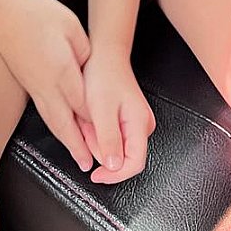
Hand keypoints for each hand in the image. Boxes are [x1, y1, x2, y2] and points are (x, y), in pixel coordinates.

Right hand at [0, 0, 92, 172]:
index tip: (110, 138)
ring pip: (54, 121)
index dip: (98, 123)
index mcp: (63, 70)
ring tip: (79, 158)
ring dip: (68, 142)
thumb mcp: (70, 26)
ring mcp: (35, 87)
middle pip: (68, 122)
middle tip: (91, 165)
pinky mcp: (28, 84)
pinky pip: (45, 113)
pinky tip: (61, 131)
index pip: (85, 104)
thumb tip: (89, 69)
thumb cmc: (37, 14)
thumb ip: (84, 51)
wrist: (0, 13)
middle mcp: (48, 85)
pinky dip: (56, 128)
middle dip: (81, 146)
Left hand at [80, 46, 155, 184]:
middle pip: (123, 157)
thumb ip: (109, 139)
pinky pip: (112, 137)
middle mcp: (142, 125)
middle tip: (87, 128)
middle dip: (100, 149)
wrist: (105, 55)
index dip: (114, 175)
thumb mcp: (101, 110)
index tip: (96, 175)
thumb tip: (114, 166)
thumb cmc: (103, 76)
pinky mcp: (128, 120)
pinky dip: (98, 132)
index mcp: (140, 124)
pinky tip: (92, 118)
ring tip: (88, 119)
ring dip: (97, 140)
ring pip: (115, 147)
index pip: (135, 164)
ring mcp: (136, 123)